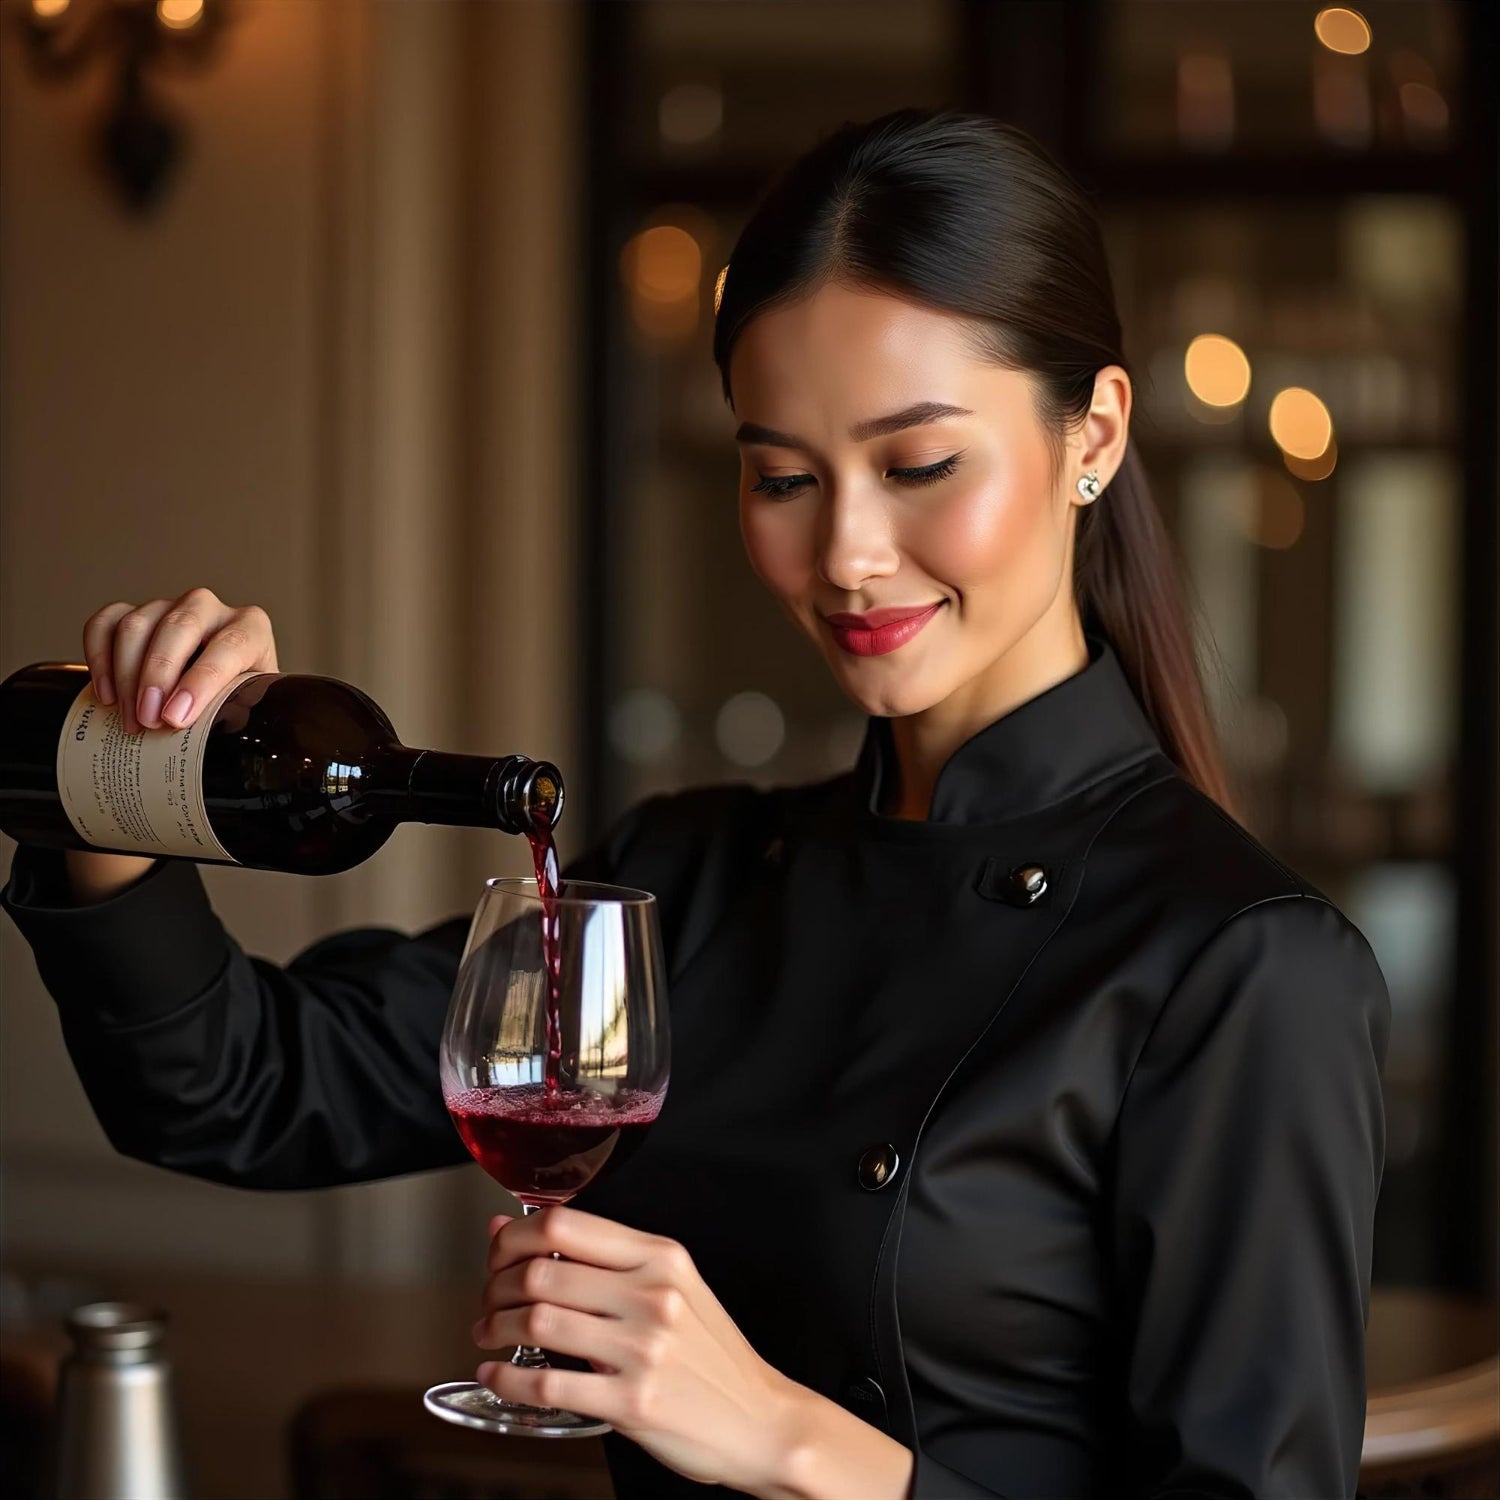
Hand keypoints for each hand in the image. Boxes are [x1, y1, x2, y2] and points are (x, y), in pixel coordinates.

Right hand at [82, 585, 278, 735]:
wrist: (221, 687)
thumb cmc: (237, 699)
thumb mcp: (251, 706)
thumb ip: (246, 717)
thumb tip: (229, 751)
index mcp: (250, 628)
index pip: (230, 644)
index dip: (201, 681)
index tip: (176, 718)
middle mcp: (210, 609)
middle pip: (179, 627)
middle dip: (158, 677)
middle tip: (148, 721)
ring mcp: (169, 606)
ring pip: (138, 624)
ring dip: (126, 675)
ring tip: (130, 719)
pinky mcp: (135, 613)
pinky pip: (106, 623)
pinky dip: (98, 656)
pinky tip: (106, 693)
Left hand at [474, 1205, 804, 1495]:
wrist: (760, 1420)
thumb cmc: (710, 1354)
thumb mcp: (671, 1287)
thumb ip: (601, 1259)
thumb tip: (516, 1232)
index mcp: (660, 1257)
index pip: (567, 1224)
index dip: (515, 1236)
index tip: (499, 1251)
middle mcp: (651, 1295)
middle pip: (542, 1271)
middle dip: (496, 1285)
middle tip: (488, 1299)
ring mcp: (642, 1349)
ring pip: (538, 1320)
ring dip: (495, 1326)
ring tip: (488, 1332)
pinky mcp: (632, 1401)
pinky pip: (548, 1384)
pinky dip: (507, 1378)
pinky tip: (496, 1373)